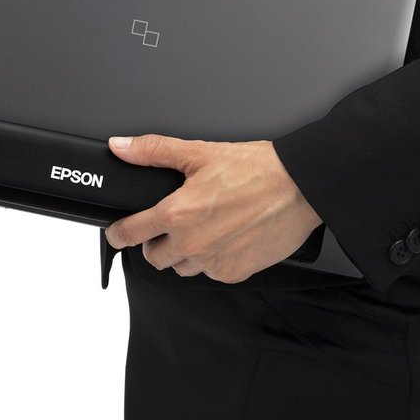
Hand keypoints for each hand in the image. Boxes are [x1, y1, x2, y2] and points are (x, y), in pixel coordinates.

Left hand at [102, 135, 323, 283]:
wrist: (301, 187)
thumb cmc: (258, 169)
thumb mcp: (200, 152)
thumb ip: (154, 150)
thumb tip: (122, 146)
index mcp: (178, 214)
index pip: (130, 233)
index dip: (119, 232)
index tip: (118, 232)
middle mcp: (193, 243)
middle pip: (154, 257)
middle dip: (157, 241)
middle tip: (174, 222)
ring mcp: (214, 262)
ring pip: (182, 267)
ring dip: (184, 253)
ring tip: (203, 228)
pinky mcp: (235, 272)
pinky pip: (211, 274)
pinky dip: (212, 260)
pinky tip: (225, 238)